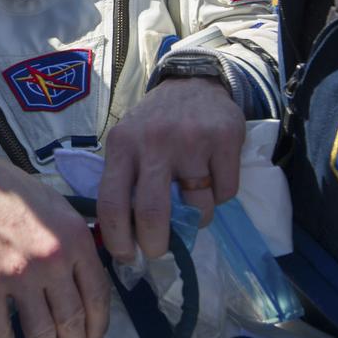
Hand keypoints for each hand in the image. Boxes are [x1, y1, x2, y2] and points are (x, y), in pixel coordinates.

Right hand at [0, 139, 110, 337]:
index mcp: (74, 238)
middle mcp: (49, 260)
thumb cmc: (8, 191)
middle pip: (71, 321)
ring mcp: (16, 277)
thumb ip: (75, 242)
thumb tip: (88, 279)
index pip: (97, 295)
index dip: (98, 325)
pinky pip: (0, 329)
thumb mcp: (55, 207)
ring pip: (40, 334)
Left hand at [97, 77, 245, 261]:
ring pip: (198, 208)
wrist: (194, 81)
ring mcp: (192, 140)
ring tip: (193, 205)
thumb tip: (124, 238)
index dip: (117, 238)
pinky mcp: (225, 139)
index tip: (127, 256)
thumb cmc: (155, 122)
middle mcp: (154, 141)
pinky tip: (213, 178)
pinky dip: (220, 197)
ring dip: (197, 219)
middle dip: (156, 244)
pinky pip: (226, 193)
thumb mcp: (127, 140)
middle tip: (159, 250)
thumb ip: (123, 180)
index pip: (111, 202)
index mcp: (122, 144)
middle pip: (152, 213)